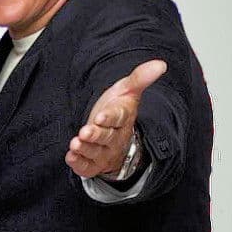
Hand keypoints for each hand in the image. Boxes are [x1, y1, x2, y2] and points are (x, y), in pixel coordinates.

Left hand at [65, 60, 166, 177]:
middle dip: (95, 135)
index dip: (110, 118)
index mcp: (123, 118)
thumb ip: (139, 78)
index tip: (101, 116)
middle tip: (85, 132)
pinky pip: (87, 167)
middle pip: (106, 137)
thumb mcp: (127, 91)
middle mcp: (115, 138)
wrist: (115, 134)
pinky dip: (79, 164)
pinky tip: (70, 157)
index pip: (118, 118)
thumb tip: (160, 64)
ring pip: (96, 153)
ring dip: (85, 149)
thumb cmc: (117, 109)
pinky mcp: (93, 164)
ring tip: (75, 143)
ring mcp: (104, 152)